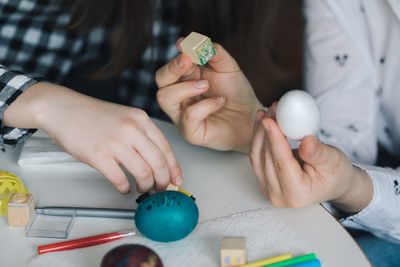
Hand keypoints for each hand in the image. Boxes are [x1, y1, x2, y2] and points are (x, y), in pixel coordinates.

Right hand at [4, 82, 182, 192]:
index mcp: (141, 119)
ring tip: (142, 189)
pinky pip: (119, 179)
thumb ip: (142, 135)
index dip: (174, 168)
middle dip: (163, 181)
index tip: (177, 180)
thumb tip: (157, 161)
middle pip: (159, 163)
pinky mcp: (98, 155)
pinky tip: (124, 188)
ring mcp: (115, 142)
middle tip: (161, 189)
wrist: (63, 109)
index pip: (166, 148)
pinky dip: (124, 188)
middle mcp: (132, 129)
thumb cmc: (93, 116)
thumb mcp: (125, 117)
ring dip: (146, 186)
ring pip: (143, 173)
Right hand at [156, 43, 262, 151]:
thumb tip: (192, 41)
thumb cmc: (237, 94)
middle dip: (172, 68)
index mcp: (185, 79)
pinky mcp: (190, 132)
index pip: (170, 67)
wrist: (251, 118)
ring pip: (165, 98)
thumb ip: (214, 53)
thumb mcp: (228, 68)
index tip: (187, 47)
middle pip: (160, 80)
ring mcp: (182, 115)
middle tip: (189, 61)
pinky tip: (219, 102)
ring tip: (206, 85)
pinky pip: (188, 116)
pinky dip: (205, 106)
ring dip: (185, 87)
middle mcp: (179, 97)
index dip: (177, 57)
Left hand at [249, 109, 372, 212]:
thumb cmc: (335, 174)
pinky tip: (263, 122)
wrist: (332, 182)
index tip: (270, 120)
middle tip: (272, 109)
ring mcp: (268, 188)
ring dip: (260, 132)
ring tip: (267, 112)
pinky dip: (259, 137)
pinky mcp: (263, 179)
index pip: (281, 163)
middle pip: (265, 158)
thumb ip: (318, 153)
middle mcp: (278, 195)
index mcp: (296, 194)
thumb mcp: (333, 161)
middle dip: (267, 130)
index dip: (274, 139)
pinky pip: (257, 155)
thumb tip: (306, 141)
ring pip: (257, 155)